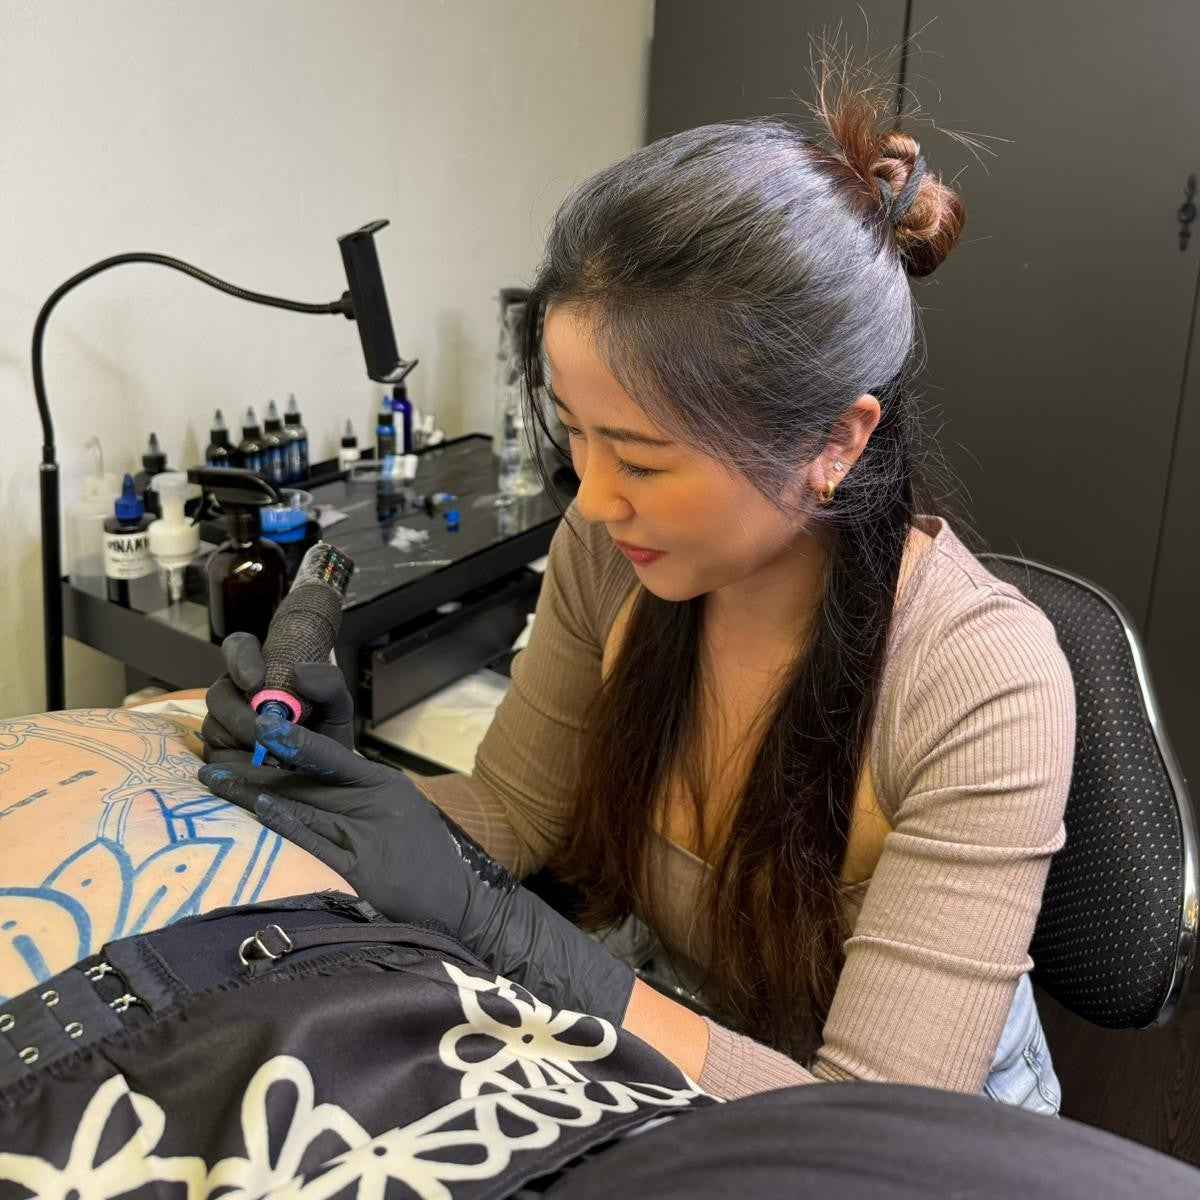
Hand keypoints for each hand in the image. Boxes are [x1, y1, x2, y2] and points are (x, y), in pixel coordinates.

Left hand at [197, 712, 634, 1023]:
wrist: (465, 905)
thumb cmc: (425, 860)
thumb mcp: (400, 814)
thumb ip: (362, 798)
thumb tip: (308, 785)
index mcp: (384, 784)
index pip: (328, 755)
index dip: (288, 741)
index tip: (252, 728)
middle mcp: (376, 802)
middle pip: (305, 779)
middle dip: (254, 768)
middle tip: (209, 760)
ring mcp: (370, 835)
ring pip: (304, 804)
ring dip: (255, 791)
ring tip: (215, 780)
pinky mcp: (364, 870)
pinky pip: (320, 842)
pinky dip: (289, 823)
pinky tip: (261, 809)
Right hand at [201, 632, 355, 763]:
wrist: (327, 769)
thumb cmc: (327, 729)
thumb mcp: (338, 705)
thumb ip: (329, 684)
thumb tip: (298, 673)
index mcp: (260, 669)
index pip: (239, 647)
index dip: (240, 660)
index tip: (255, 681)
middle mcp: (236, 694)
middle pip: (218, 694)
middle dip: (240, 714)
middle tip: (265, 730)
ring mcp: (224, 725)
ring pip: (214, 728)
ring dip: (242, 742)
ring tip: (274, 755)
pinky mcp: (221, 755)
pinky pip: (218, 758)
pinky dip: (240, 764)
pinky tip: (266, 769)